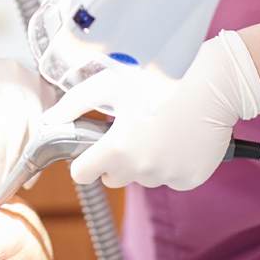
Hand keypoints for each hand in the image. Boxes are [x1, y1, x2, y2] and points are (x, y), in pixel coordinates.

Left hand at [0, 57, 59, 189]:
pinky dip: (37, 153)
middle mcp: (12, 73)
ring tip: (11, 180)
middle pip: (17, 119)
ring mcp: (32, 81)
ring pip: (35, 125)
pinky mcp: (47, 92)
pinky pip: (46, 126)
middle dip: (8, 156)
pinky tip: (28, 173)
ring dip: (23, 159)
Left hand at [41, 30, 259, 189]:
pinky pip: (170, 178)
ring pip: (143, 177)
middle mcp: (142, 170)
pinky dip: (170, 164)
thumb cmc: (155, 79)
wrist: (210, 85)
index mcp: (117, 149)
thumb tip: (49, 120)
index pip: (82, 175)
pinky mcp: (191, 179)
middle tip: (128, 131)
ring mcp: (168, 177)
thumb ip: (74, 106)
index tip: (89, 151)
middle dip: (114, 159)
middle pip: (112, 177)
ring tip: (155, 129)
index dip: (82, 161)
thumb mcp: (107, 85)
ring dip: (143, 161)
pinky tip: (176, 138)